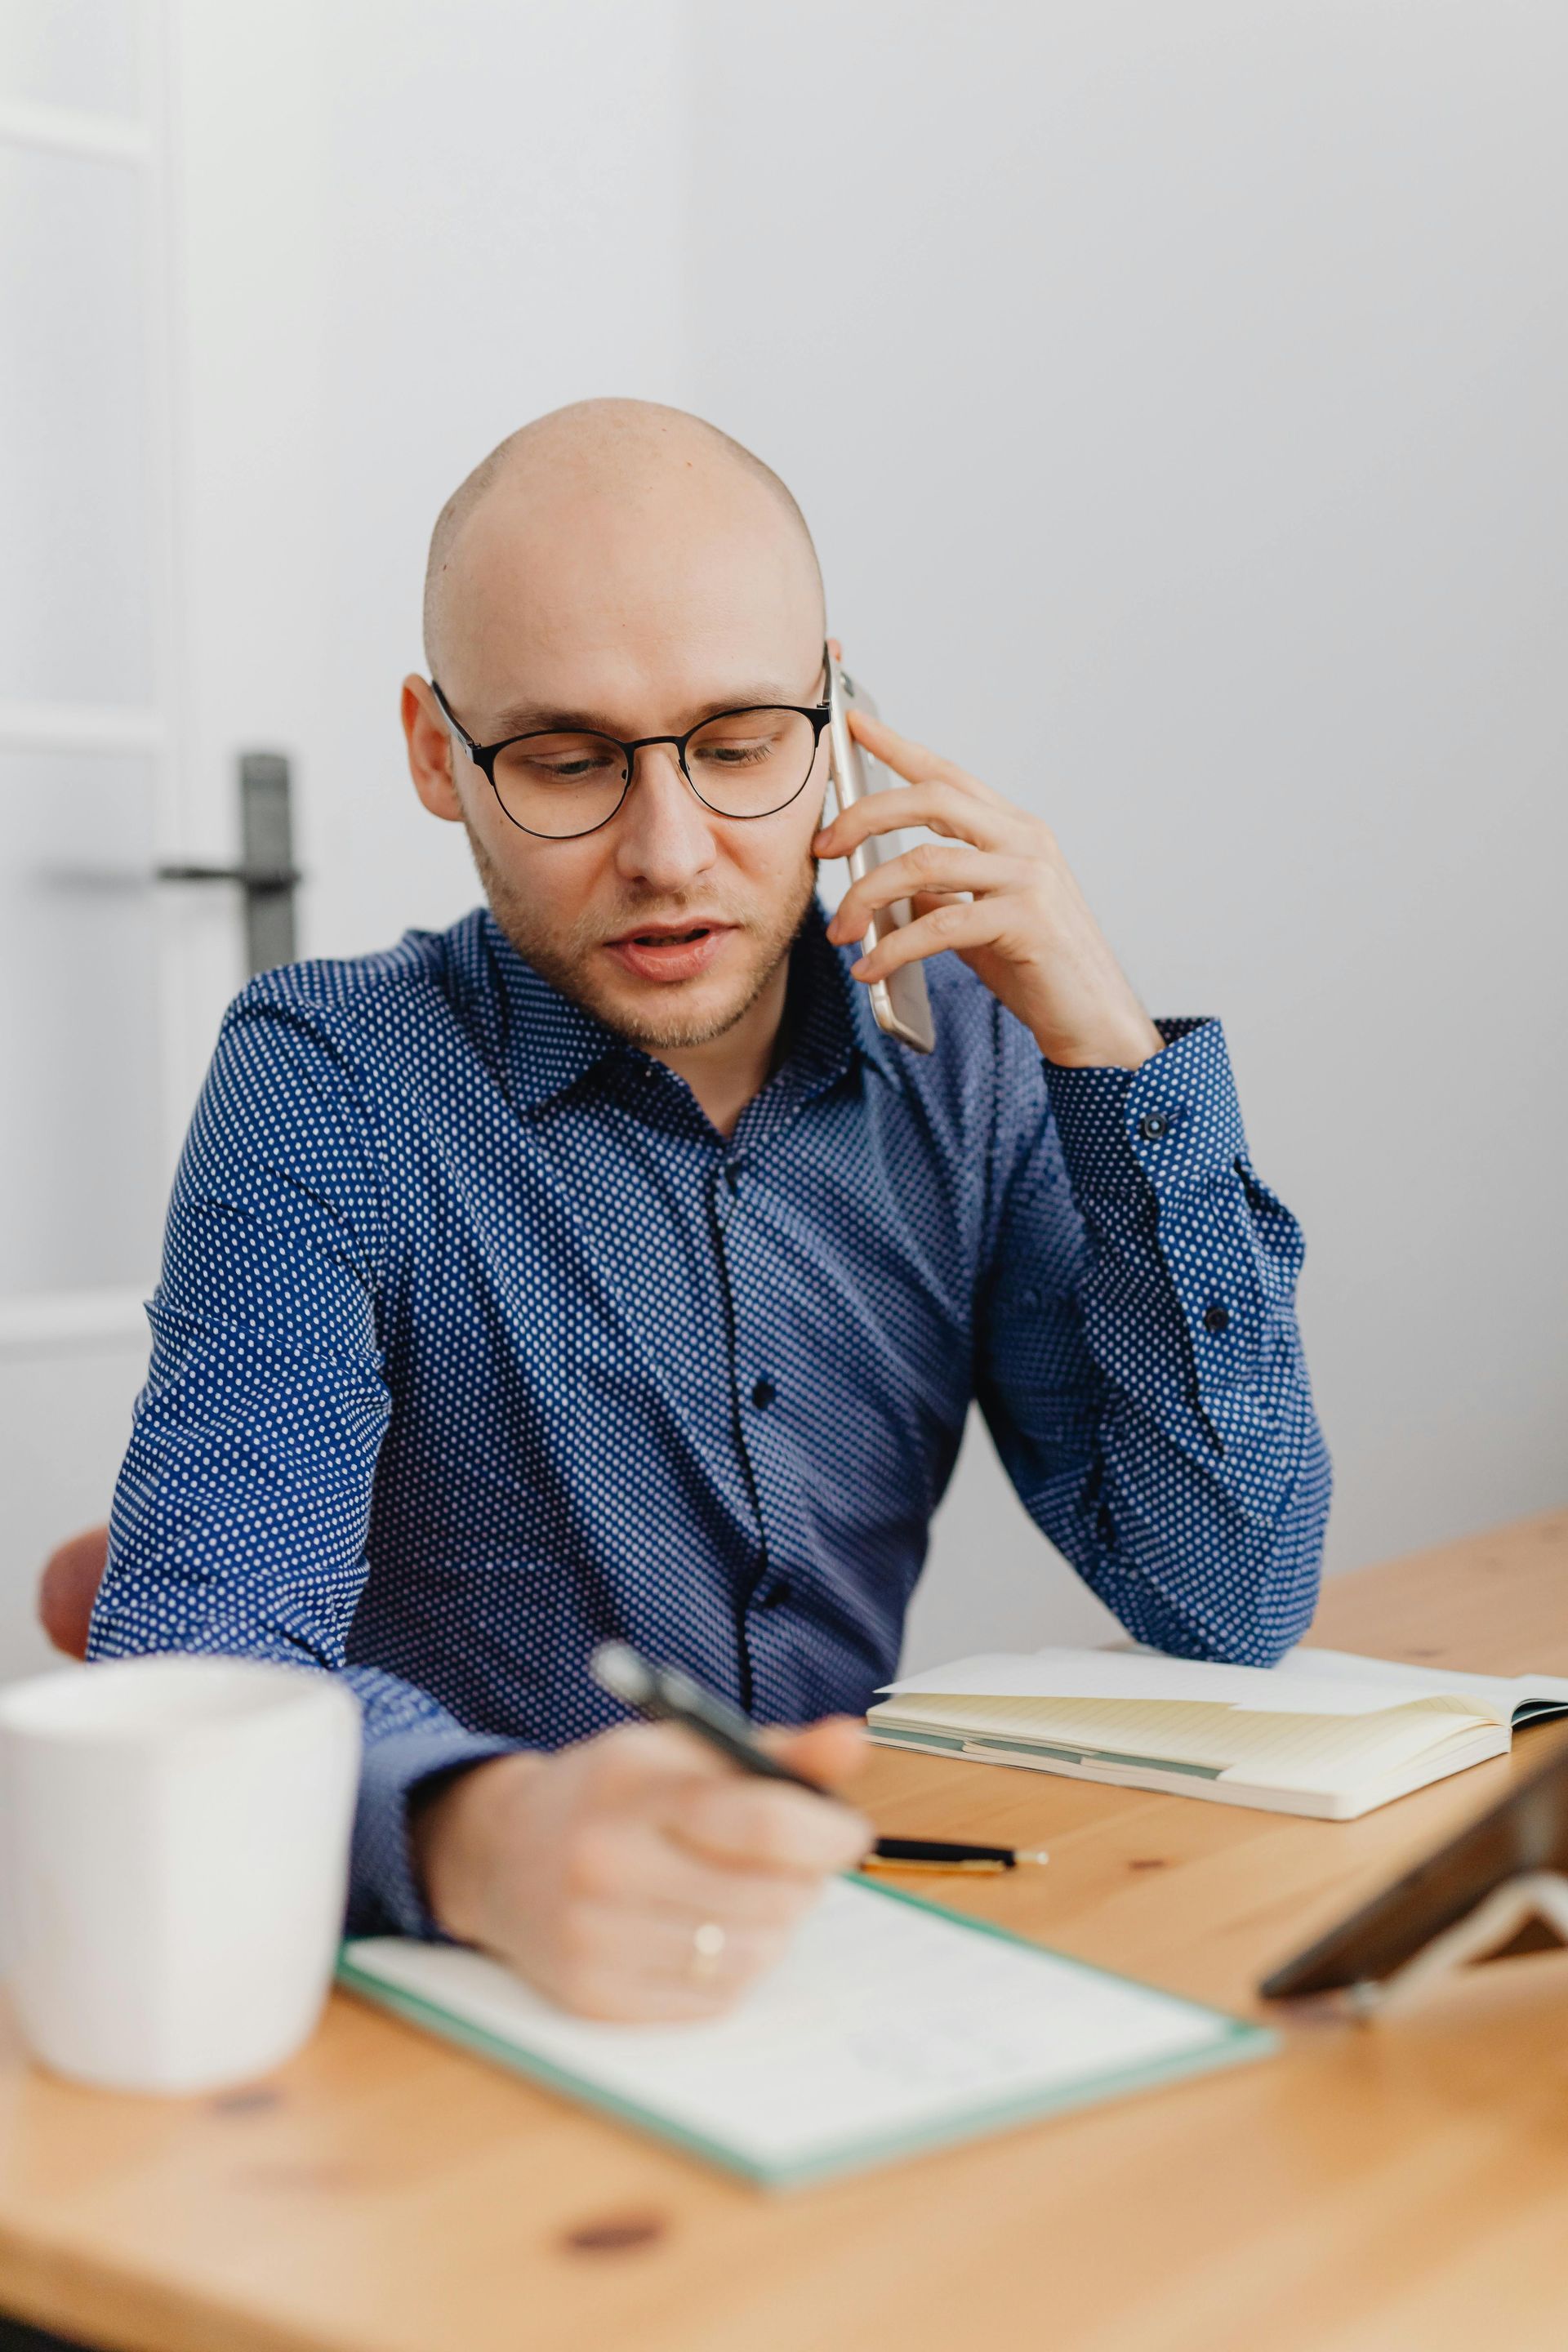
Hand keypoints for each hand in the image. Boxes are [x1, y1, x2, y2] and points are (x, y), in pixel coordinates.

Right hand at [413, 1717, 871, 2020]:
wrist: (498, 1854)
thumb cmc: (609, 1795)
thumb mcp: (680, 1751)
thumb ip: (773, 1750)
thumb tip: (851, 1740)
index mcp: (632, 1785)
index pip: (759, 1820)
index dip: (824, 1832)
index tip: (848, 1832)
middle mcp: (605, 1861)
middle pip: (765, 1895)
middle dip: (801, 1881)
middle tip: (789, 1863)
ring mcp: (594, 1936)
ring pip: (749, 1954)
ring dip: (771, 1927)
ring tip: (741, 1895)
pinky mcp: (594, 1997)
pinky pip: (713, 2000)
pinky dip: (730, 1969)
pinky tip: (703, 1933)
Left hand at [816, 709, 1162, 1069]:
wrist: (1094, 1019)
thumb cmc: (1039, 969)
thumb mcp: (981, 919)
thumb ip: (943, 892)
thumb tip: (889, 883)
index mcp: (1014, 831)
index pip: (948, 776)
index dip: (898, 747)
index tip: (853, 724)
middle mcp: (1025, 841)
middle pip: (930, 800)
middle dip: (864, 817)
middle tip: (824, 847)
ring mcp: (1030, 877)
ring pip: (924, 863)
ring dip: (867, 897)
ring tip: (840, 931)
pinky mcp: (1027, 920)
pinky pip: (939, 925)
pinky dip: (893, 948)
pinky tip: (870, 968)